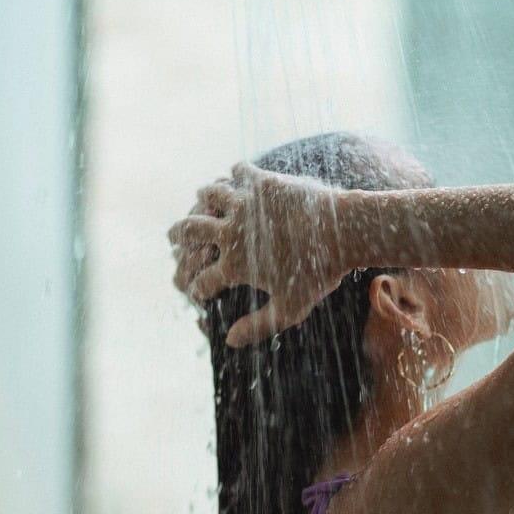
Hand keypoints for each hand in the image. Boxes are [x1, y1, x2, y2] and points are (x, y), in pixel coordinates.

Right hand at [168, 162, 348, 346]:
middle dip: (177, 235)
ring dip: (203, 198)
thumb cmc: (319, 274)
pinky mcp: (261, 182)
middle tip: (171, 237)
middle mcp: (231, 232)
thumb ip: (257, 326)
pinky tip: (234, 173)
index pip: (201, 280)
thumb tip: (229, 341)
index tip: (194, 289)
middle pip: (191, 232)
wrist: (343, 232)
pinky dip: (234, 173)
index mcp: (234, 265)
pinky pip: (239, 172)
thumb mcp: (290, 309)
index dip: (194, 288)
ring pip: (210, 195)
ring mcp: (244, 204)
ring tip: (200, 198)